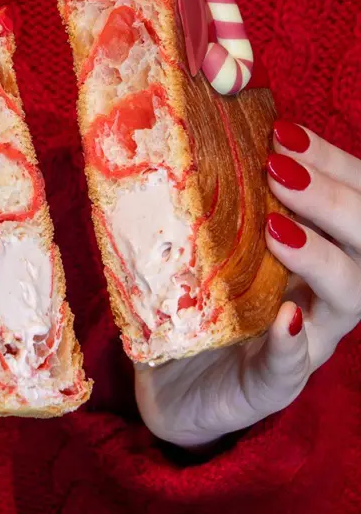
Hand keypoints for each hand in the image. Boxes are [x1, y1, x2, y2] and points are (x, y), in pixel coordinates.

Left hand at [135, 122, 360, 448]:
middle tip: (280, 169)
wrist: (169, 379)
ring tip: (279, 230)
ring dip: (322, 258)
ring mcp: (303, 341)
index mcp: (312, 253)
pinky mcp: (267, 385)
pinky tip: (286, 316)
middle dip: (332, 199)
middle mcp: (320, 294)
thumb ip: (217, 199)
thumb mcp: (208, 243)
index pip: (348, 198)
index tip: (285, 131)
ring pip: (349, 297)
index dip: (331, 163)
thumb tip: (198, 128)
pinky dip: (291, 342)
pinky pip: (291, 369)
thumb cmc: (194, 301)